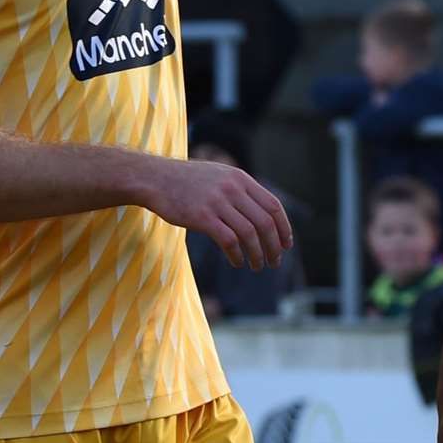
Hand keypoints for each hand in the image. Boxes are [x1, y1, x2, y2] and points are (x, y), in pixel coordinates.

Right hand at [142, 157, 293, 269]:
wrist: (155, 178)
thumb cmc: (187, 181)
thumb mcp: (219, 176)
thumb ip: (240, 190)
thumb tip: (262, 214)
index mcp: (240, 178)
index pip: (273, 205)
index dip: (284, 228)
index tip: (286, 245)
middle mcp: (232, 188)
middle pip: (265, 222)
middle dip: (273, 246)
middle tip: (274, 262)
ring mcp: (217, 202)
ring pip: (249, 234)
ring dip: (257, 254)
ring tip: (256, 266)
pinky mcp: (201, 217)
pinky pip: (229, 240)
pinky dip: (237, 255)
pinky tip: (237, 262)